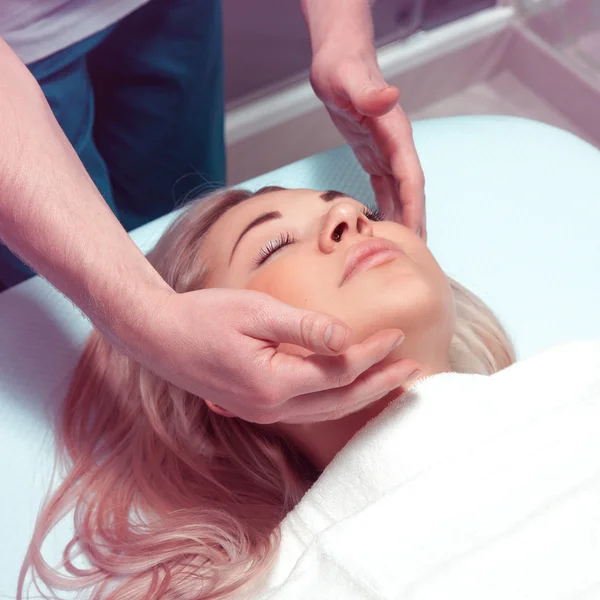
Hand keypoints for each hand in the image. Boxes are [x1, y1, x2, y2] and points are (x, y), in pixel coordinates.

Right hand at [136, 288, 420, 423]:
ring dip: (362, 396)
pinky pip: (308, 410)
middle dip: (380, 384)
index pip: (339, 370)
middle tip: (412, 370)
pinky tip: (347, 389)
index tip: (397, 335)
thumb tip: (346, 336)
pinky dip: (335, 400)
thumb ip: (303, 326)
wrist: (158, 336)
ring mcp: (262, 412)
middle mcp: (270, 407)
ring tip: (391, 382)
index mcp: (273, 382)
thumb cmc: (204, 315)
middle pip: (340, 400)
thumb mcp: (255, 311)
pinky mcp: (256, 407)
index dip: (371, 353)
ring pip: (326, 410)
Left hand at [310, 46, 425, 239]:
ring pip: (400, 194)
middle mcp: (396, 147)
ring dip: (402, 220)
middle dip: (415, 223)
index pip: (412, 179)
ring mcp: (387, 152)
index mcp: (396, 135)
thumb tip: (390, 96)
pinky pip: (384, 188)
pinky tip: (381, 226)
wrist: (339, 61)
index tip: (414, 236)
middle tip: (414, 257)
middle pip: (412, 193)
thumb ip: (368, 92)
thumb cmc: (343, 69)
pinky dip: (386, 208)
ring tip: (401, 250)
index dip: (414, 209)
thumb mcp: (349, 80)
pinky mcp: (373, 155)